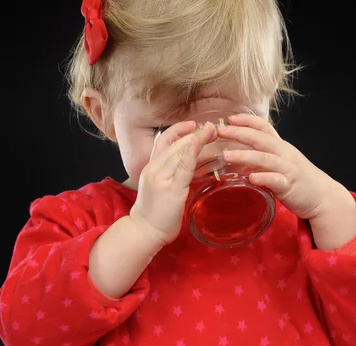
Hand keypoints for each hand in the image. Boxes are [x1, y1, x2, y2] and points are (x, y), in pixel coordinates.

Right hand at [130, 120, 216, 247]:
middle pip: (174, 143)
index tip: (194, 124)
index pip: (164, 141)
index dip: (179, 130)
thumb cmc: (154, 212)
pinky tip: (200, 142)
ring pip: (179, 151)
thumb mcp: (158, 185)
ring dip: (197, 138)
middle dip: (194, 133)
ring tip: (213, 131)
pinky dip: (192, 152)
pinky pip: (184, 166)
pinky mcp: (172, 189)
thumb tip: (187, 162)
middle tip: (212, 127)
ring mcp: (161, 178)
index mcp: (151, 167)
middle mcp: (154, 168)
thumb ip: (169, 172)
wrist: (143, 231)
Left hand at [216, 113, 347, 219]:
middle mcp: (284, 153)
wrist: (322, 197)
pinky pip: (276, 180)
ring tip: (226, 155)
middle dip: (239, 133)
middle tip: (219, 132)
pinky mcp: (290, 186)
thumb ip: (262, 155)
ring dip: (244, 155)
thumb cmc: (297, 179)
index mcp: (280, 146)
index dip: (247, 120)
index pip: (263, 126)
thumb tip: (237, 151)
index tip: (229, 118)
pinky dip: (263, 178)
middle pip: (260, 139)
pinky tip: (251, 178)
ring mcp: (287, 169)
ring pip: (264, 158)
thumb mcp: (281, 161)